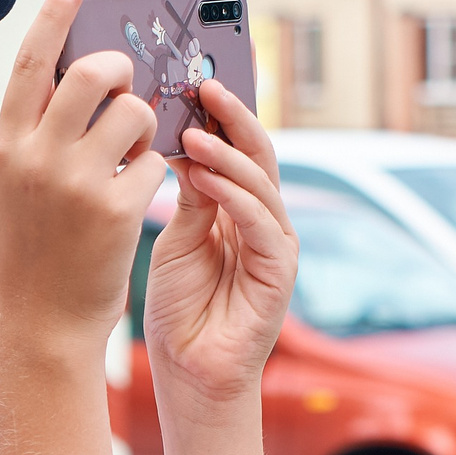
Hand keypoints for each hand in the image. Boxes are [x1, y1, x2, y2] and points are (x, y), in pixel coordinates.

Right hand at [0, 0, 168, 353]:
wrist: (41, 324)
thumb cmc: (36, 250)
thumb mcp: (18, 185)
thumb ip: (41, 132)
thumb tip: (88, 77)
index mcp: (5, 144)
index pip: (33, 60)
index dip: (56, 14)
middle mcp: (35, 156)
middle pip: (96, 72)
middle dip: (124, 71)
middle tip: (129, 88)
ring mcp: (76, 182)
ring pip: (135, 113)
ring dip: (144, 129)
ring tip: (129, 159)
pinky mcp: (117, 209)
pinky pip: (156, 161)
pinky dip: (154, 174)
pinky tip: (135, 200)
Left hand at [142, 80, 297, 418]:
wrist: (188, 374)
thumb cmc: (180, 310)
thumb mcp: (176, 239)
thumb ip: (190, 197)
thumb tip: (185, 142)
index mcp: (238, 209)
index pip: (236, 148)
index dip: (219, 114)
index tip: (192, 80)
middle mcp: (263, 220)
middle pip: (257, 154)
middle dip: (232, 117)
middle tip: (204, 84)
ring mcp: (275, 245)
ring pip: (261, 182)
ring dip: (227, 154)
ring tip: (192, 132)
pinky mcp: (279, 273)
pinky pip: (261, 223)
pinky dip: (235, 197)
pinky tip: (206, 179)